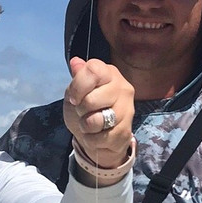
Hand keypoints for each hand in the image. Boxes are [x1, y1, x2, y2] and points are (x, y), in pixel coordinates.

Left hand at [63, 57, 134, 174]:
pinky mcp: (126, 131)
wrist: (96, 137)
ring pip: (97, 120)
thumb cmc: (85, 110)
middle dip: (80, 110)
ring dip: (86, 126)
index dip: (78, 86)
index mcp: (109, 73)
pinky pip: (101, 137)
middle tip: (84, 112)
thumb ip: (77, 78)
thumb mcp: (75, 92)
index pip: (93, 71)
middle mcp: (122, 88)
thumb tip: (75, 62)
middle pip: (91, 99)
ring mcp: (127, 110)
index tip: (74, 98)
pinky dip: (92, 140)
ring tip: (90, 125)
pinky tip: (97, 135)